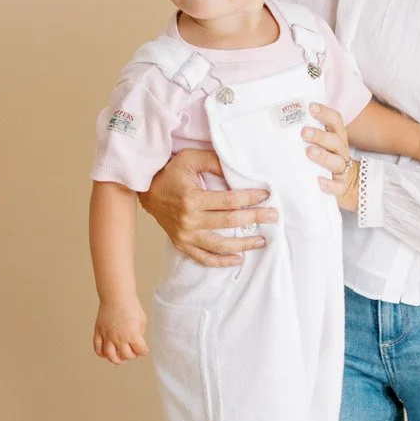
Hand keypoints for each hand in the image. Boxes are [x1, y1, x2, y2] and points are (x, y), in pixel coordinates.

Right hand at [93, 297, 148, 364]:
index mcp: (133, 335)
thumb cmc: (131, 306)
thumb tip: (137, 342)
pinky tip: (106, 353)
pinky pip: (97, 348)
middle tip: (132, 351)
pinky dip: (101, 353)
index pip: (140, 351)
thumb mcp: (142, 320)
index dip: (144, 351)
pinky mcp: (99, 332)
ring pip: (110, 356)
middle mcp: (119, 338)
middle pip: (126, 356)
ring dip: (116, 360)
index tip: (143, 349)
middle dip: (131, 355)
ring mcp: (107, 336)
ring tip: (120, 358)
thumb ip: (140, 334)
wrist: (116, 296)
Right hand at [139, 148, 277, 268]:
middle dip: (254, 218)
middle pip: (229, 222)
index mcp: (192, 198)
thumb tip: (238, 172)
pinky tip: (238, 259)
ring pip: (219, 245)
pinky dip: (221, 262)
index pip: (228, 200)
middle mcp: (189, 220)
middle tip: (273, 216)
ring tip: (262, 241)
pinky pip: (203, 258)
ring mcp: (185, 235)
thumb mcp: (190, 158)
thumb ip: (214, 162)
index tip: (266, 195)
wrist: (146, 190)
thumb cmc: (170, 173)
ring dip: (243, 244)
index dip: (249, 197)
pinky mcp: (182, 244)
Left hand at [302, 105, 356, 204]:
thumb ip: (308, 130)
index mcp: (336, 136)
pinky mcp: (340, 186)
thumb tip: (282, 116)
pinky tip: (319, 181)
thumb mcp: (321, 142)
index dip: (325, 113)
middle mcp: (341, 150)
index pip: (335, 120)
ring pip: (336, 162)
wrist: (345, 182)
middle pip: (335, 140)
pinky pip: (337, 186)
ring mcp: (342, 168)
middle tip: (304, 132)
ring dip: (323, 156)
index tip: (311, 107)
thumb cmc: (326, 156)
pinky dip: (329, 184)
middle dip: (320, 135)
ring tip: (309, 152)